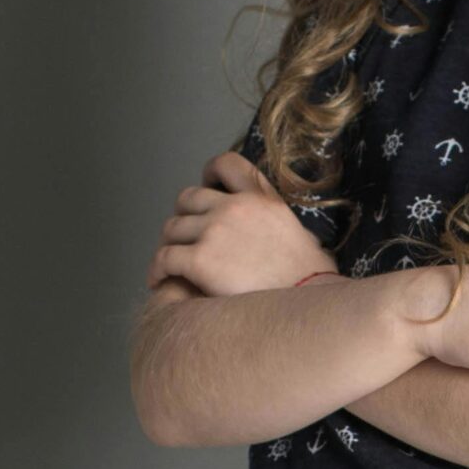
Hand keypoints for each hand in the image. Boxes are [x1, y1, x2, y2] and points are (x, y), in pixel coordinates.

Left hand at [147, 154, 336, 297]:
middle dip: (183, 216)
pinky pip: (164, 257)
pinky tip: (158, 280)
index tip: (205, 185)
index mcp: (261, 199)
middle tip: (185, 237)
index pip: (228, 164)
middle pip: (188, 198)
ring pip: (172, 228)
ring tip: (169, 264)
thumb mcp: (302, 235)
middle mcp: (234, 207)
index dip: (210, 172)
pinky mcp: (199, 260)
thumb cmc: (311, 280)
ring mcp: (214, 231)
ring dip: (169, 244)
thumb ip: (275, 223)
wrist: (305, 304)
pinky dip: (157, 269)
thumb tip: (269, 234)